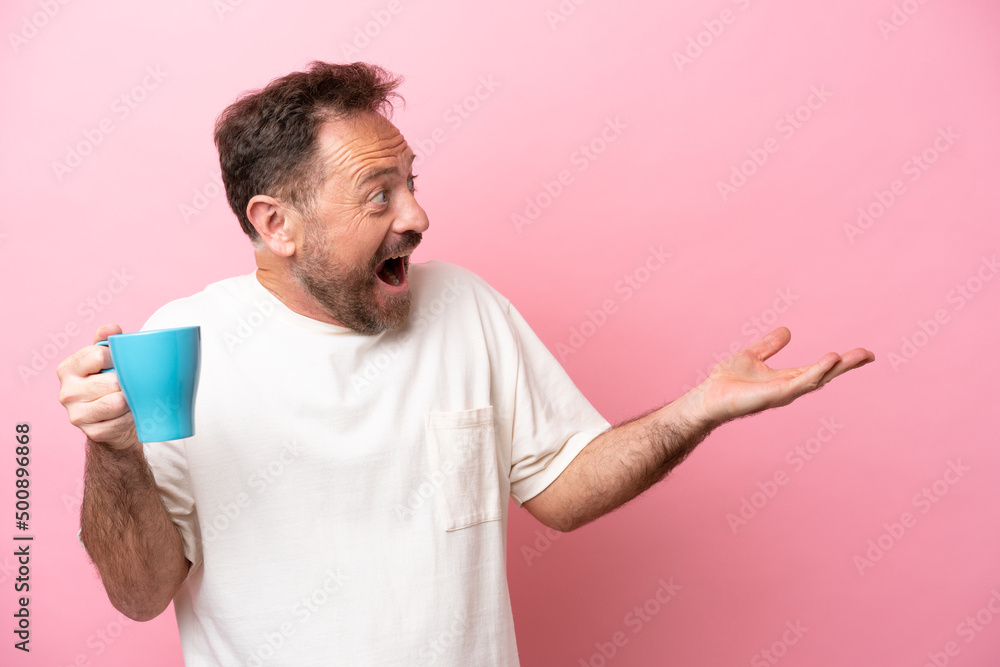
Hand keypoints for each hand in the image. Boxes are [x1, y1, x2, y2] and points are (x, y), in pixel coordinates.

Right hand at [57, 324, 139, 450]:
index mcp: (68, 369)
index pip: (99, 356)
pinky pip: (121, 422)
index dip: (118, 356)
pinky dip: (132, 416)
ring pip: (116, 403)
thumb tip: (111, 328)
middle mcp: (67, 392)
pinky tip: (132, 412)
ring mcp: (77, 414)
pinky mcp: (92, 432)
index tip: (125, 361)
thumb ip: (106, 341)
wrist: (112, 417)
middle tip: (135, 381)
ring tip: (133, 395)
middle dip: (128, 381)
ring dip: (131, 399)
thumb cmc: (108, 381)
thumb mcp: (105, 358)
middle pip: (111, 382)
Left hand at [684, 327, 874, 427]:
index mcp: (786, 378)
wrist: (707, 397)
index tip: (862, 353)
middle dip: (846, 366)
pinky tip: (830, 359)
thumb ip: (769, 346)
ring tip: (852, 356)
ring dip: (835, 368)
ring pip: (815, 379)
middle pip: (824, 375)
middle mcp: (789, 388)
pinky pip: (799, 383)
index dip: (840, 361)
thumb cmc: (727, 381)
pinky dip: (816, 372)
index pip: (819, 369)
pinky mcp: (774, 395)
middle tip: (869, 355)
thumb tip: (787, 330)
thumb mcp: (752, 356)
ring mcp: (783, 393)